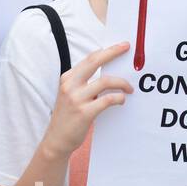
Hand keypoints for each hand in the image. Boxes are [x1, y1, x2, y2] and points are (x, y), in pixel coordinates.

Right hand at [39, 42, 132, 158]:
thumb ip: (84, 83)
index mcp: (67, 78)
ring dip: (122, 83)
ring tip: (129, 89)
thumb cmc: (68, 117)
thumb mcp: (71, 95)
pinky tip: (121, 100)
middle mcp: (70, 85)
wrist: (56, 139)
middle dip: (113, 52)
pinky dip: (118, 98)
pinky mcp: (84, 112)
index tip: (121, 46)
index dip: (106, 50)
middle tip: (127, 49)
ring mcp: (76, 98)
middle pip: (95, 62)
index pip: (89, 59)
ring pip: (106, 81)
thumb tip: (108, 74)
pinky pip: (108, 100)